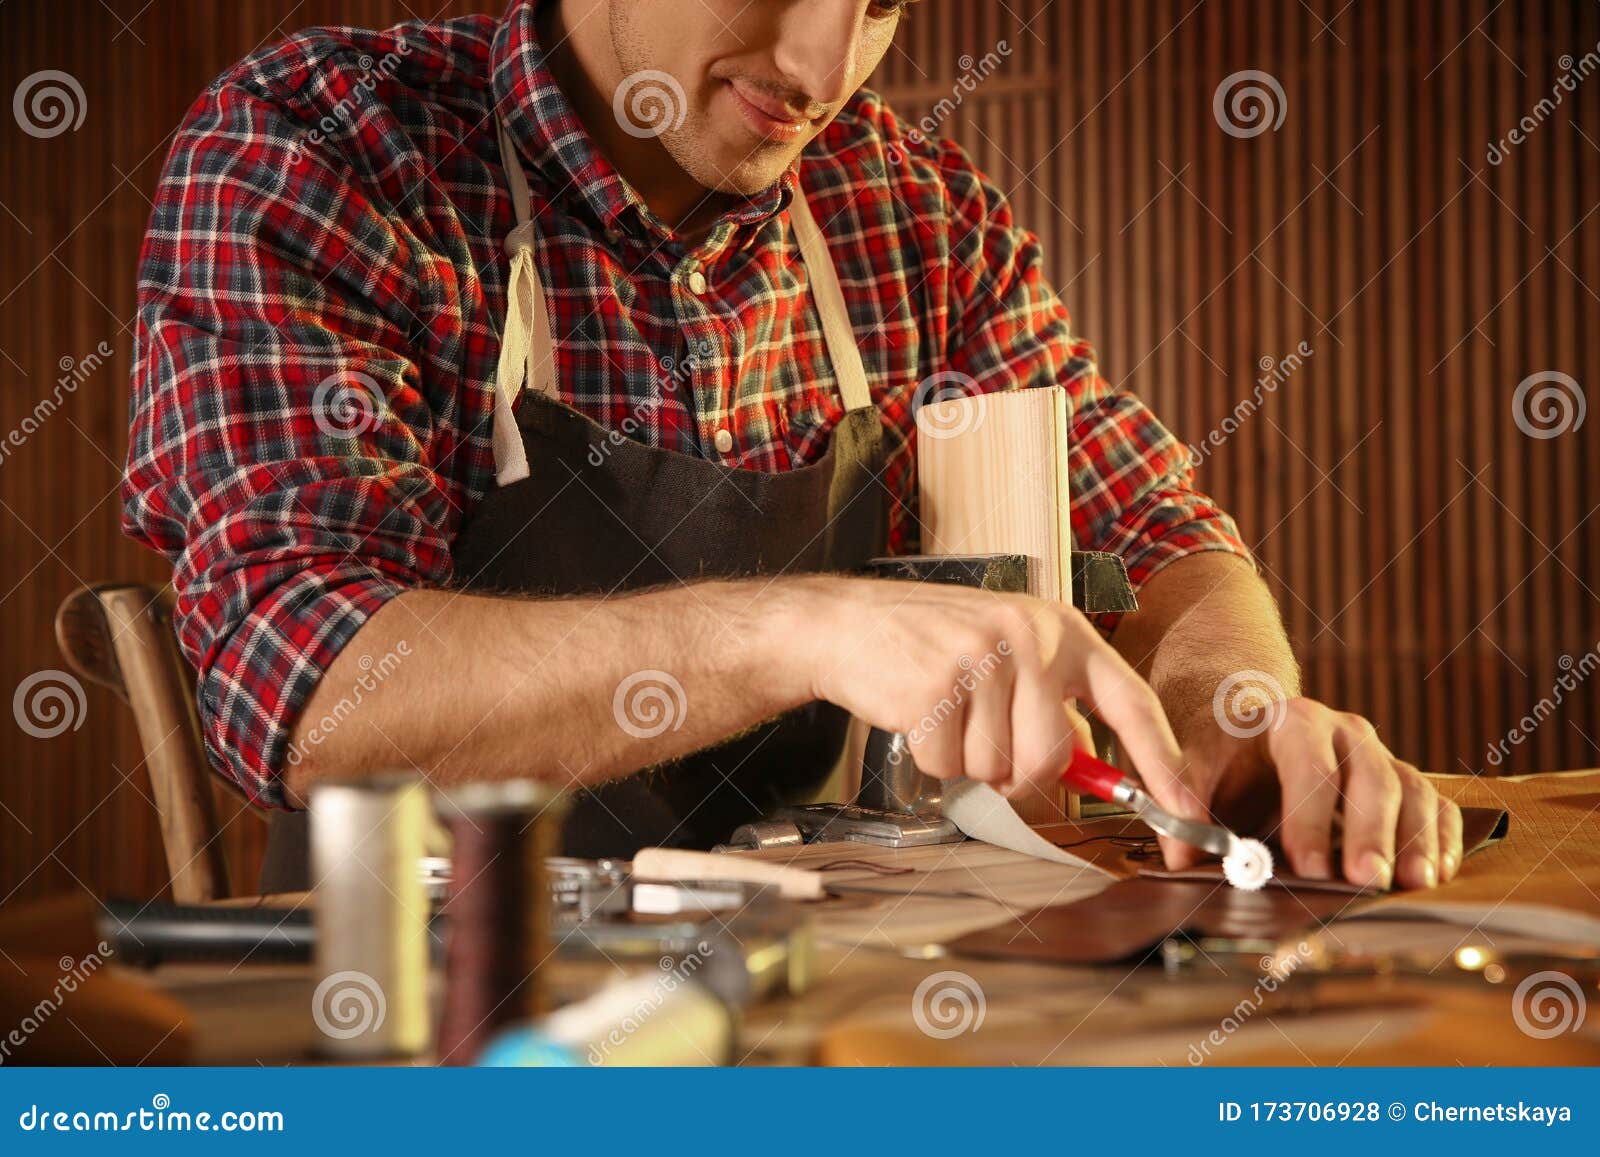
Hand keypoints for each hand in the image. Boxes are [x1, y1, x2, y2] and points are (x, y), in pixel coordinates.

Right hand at [793, 575, 1189, 805]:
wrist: (850, 623)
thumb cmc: (934, 645)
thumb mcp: (1010, 653)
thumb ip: (1057, 703)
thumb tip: (1096, 771)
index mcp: (1062, 630)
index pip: (1133, 704)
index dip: (1164, 766)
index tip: (1191, 814)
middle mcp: (1029, 637)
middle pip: (1053, 758)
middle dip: (1015, 771)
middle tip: (983, 739)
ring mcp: (982, 658)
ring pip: (999, 769)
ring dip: (967, 761)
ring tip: (945, 713)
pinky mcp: (937, 685)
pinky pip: (950, 767)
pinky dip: (930, 759)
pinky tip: (917, 714)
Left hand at [1148, 694, 1462, 889]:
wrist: (1247, 733)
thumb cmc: (1220, 758)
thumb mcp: (1192, 772)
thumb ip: (1183, 811)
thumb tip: (1182, 857)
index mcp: (1291, 720)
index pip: (1308, 765)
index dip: (1311, 818)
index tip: (1310, 868)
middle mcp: (1345, 732)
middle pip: (1371, 777)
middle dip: (1370, 833)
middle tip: (1366, 882)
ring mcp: (1380, 757)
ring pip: (1413, 791)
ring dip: (1415, 840)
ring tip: (1411, 886)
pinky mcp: (1404, 786)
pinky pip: (1437, 807)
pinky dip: (1441, 840)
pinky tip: (1434, 877)